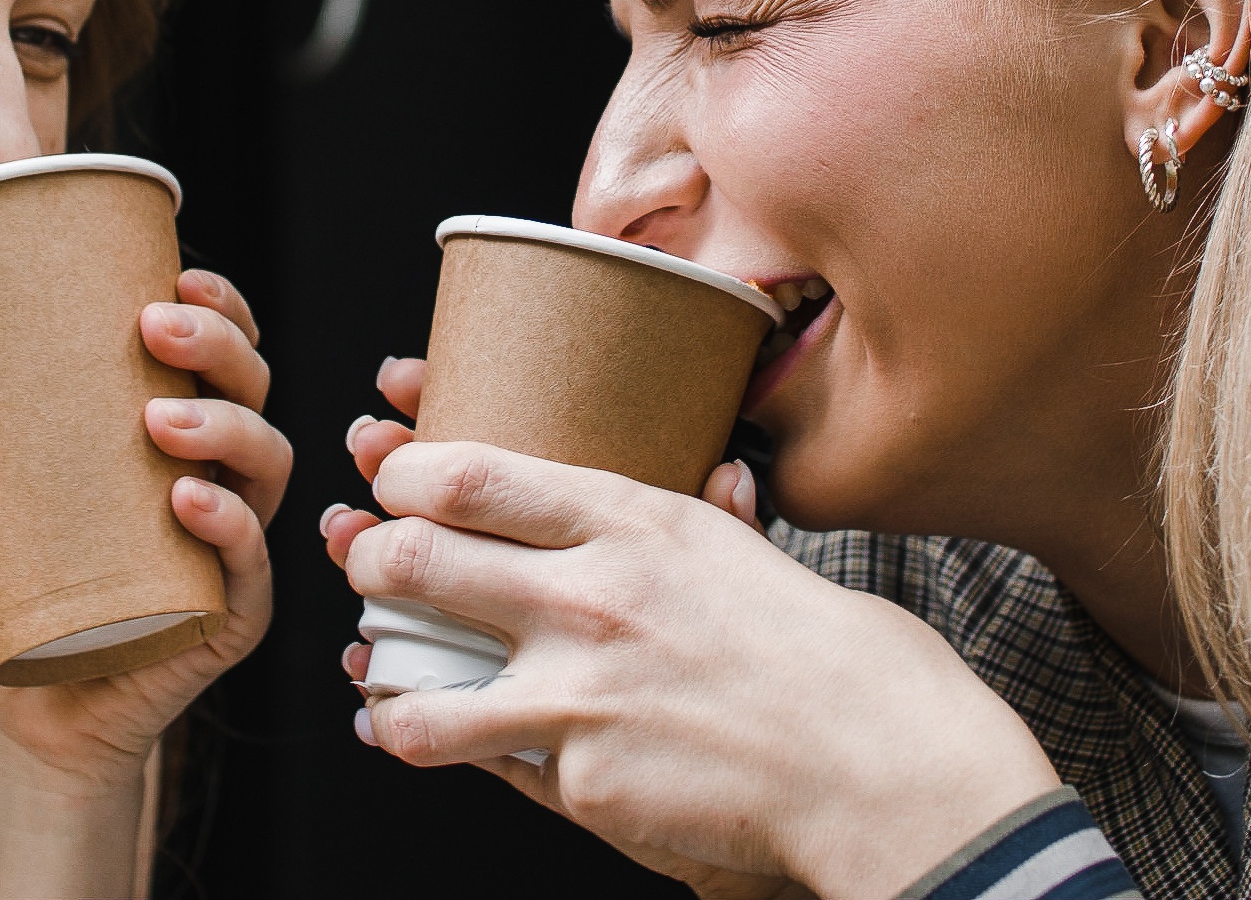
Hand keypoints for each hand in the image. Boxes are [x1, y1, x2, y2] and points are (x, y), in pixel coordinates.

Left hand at [0, 268, 286, 894]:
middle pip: (252, 393)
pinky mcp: (222, 625)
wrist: (10, 734)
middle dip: (221, 346)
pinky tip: (189, 504)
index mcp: (164, 447)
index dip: (220, 309)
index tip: (177, 271)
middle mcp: (210, 487)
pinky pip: (249, 572)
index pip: (216, 359)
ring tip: (158, 418)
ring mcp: (225, 557)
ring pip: (266, 468)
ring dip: (226, 427)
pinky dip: (231, 531)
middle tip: (155, 324)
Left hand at [321, 357, 1053, 898]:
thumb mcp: (757, 556)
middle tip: (364, 561)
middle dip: (370, 558)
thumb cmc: (840, 659)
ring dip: (384, 677)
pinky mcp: (583, 781)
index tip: (394, 475)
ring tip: (378, 676)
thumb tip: (718, 470)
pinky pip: (491, 764)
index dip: (407, 471)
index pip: (474, 476)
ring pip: (416, 685)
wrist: (886, 773)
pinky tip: (424, 742)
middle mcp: (591, 600)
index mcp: (636, 524)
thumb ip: (709, 518)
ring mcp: (578, 697)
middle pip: (418, 561)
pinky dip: (448, 752)